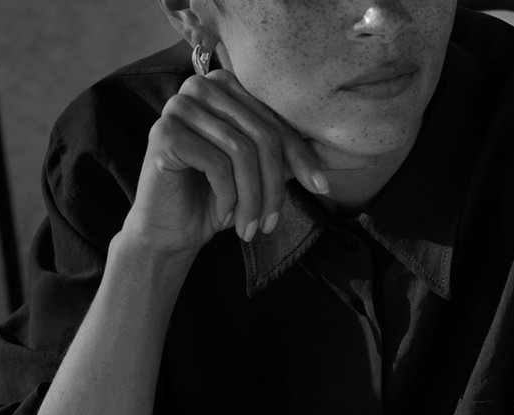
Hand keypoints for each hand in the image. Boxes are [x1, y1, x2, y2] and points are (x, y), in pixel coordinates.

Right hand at [123, 69, 329, 260]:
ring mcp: (179, 106)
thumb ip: (288, 154)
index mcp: (227, 86)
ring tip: (250, 229)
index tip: (322, 187)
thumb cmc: (214, 200)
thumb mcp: (258, 174)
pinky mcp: (165, 133)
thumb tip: (348, 151)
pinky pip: (216, 164)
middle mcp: (201, 86)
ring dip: (252, 199)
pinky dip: (227, 197)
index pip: (275, 120)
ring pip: (241, 152)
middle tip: (269, 225)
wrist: (169, 230)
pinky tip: (224, 216)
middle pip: (260, 135)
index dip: (301, 156)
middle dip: (273, 187)